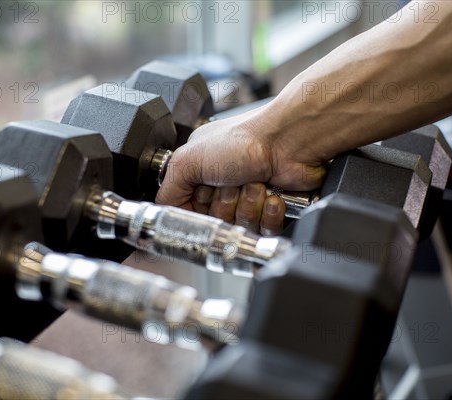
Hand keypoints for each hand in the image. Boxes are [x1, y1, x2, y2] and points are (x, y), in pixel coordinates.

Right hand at [156, 103, 327, 234]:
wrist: (289, 141)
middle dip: (224, 205)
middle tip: (231, 182)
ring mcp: (248, 197)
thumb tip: (162, 211)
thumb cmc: (245, 139)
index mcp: (199, 171)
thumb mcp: (188, 161)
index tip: (203, 198)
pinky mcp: (272, 208)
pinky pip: (264, 230)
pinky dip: (268, 213)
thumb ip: (167, 190)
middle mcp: (223, 184)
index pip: (189, 211)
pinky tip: (271, 194)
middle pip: (214, 222)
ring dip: (248, 205)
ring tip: (254, 182)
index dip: (197, 209)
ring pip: (239, 228)